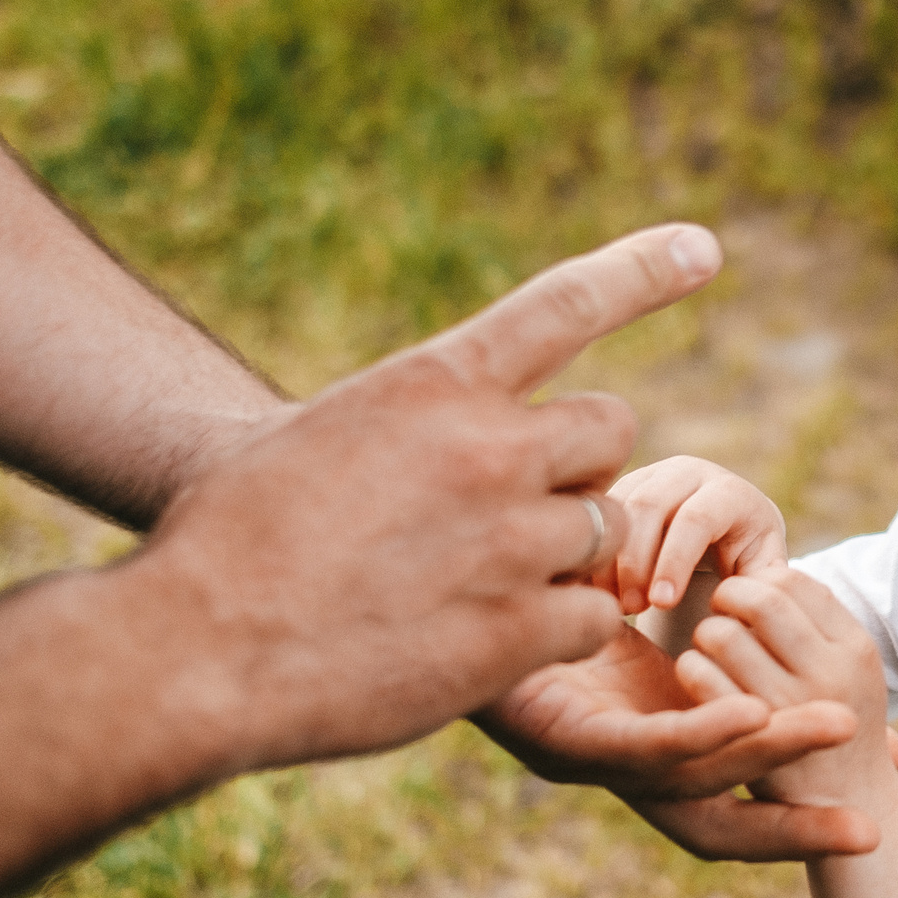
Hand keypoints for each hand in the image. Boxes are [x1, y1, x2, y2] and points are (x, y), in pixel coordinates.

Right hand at [118, 224, 721, 773]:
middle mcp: (487, 447)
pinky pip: (590, 617)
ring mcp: (512, 539)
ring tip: (469, 590)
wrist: (194, 649)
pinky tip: (482, 645)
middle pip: (607, 432)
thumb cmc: (220, 543)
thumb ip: (395, 425)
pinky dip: (554, 632)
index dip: (640, 272)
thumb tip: (423, 428)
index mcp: (431, 384)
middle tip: (514, 512)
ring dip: (561, 558)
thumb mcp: (302, 438)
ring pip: (603, 529)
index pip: (563, 305)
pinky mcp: (519, 631)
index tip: (702, 248)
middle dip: (577, 468)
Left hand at [480, 621, 883, 859]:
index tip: (872, 824)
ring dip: (768, 752)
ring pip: (689, 777)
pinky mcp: (550, 733)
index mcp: (627, 753)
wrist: (430, 575)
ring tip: (836, 728)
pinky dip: (700, 732)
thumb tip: (745, 615)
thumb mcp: (621, 607)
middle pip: (710, 824)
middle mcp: (606, 769)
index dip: (793, 822)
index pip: (722, 808)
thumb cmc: (528, 585)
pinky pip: (639, 744)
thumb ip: (677, 623)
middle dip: (794, 834)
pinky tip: (750, 714)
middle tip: (874, 836)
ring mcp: (578, 758)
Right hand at [599, 455, 787, 615]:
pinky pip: (600, 510)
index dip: (676, 562)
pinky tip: (597, 589)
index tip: (662, 606)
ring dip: (610, 558)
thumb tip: (739, 600)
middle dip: (636, 562)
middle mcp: (689, 472)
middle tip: (632, 609)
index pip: (697, 519)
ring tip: (616, 604)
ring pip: (619, 506)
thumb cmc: (747, 556)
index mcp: (729, 492)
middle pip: (650, 506)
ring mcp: (653, 473)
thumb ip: (761, 585)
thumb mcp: (763, 568)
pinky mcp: (626, 483)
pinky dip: (596, 551)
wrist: (728, 524)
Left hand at [684, 566, 896, 813]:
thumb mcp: (850, 674)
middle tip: (721, 613)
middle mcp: (831, 675)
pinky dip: (691, 670)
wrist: (852, 810)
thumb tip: (772, 579)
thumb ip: (817, 628)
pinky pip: (702, 680)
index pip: (795, 582)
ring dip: (707, 634)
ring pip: (723, 635)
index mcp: (856, 649)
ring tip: (710, 652)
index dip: (760, 582)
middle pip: (763, 600)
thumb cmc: (831, 730)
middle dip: (730, 596)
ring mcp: (790, 710)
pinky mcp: (744, 745)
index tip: (751, 600)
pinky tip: (696, 678)